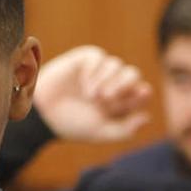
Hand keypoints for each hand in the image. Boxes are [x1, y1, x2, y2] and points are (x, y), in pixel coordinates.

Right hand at [32, 45, 152, 142]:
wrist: (43, 115)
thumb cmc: (72, 125)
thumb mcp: (101, 132)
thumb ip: (125, 129)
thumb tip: (147, 117)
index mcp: (120, 101)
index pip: (141, 93)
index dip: (141, 94)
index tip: (141, 94)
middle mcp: (112, 83)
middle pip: (132, 74)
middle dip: (125, 85)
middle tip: (109, 98)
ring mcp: (99, 70)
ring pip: (117, 65)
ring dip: (107, 81)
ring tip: (92, 97)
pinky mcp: (85, 60)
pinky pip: (99, 58)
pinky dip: (94, 72)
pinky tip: (84, 86)